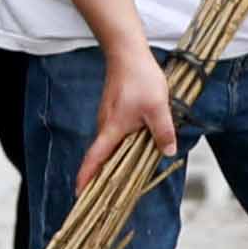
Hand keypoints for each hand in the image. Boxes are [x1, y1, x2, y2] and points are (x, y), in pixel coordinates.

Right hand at [83, 42, 176, 185]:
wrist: (127, 52)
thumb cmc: (141, 78)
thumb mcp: (158, 107)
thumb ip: (164, 132)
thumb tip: (167, 153)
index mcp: (112, 129)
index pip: (94, 159)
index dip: (86, 178)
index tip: (80, 195)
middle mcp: (105, 125)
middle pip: (102, 156)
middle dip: (105, 175)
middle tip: (113, 195)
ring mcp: (108, 117)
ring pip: (112, 144)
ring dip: (118, 158)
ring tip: (130, 173)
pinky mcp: (113, 110)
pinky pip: (116, 133)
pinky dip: (123, 144)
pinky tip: (138, 144)